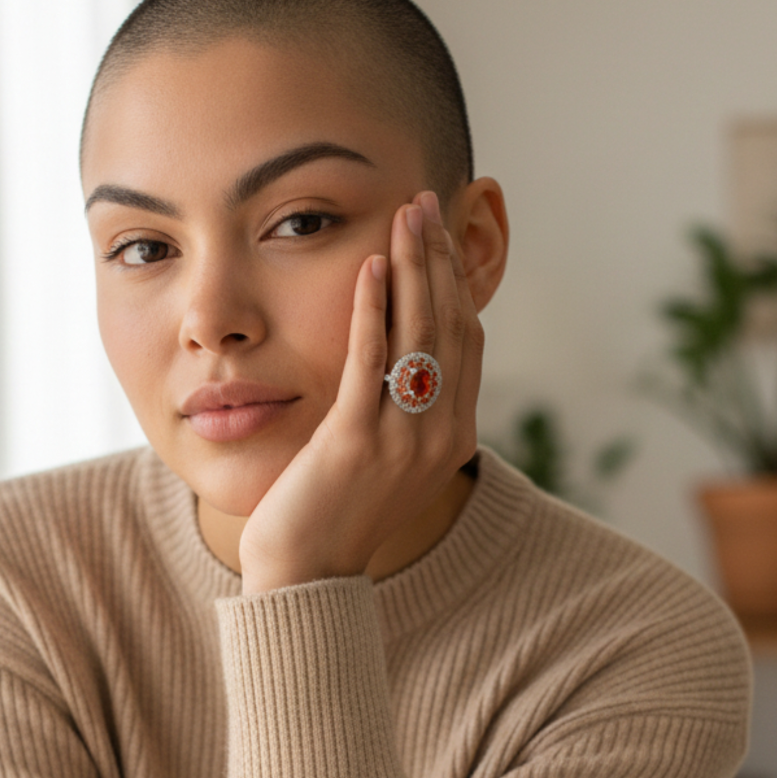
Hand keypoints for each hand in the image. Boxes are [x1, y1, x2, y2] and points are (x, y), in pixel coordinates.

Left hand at [238, 190, 485, 594]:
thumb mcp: (390, 464)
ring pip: (418, 334)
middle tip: (427, 203)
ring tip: (406, 216)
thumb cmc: (339, 515)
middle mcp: (440, 436)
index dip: (458, 282)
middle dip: (439, 258)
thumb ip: (409, 416)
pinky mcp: (356, 439)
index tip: (442, 236)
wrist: (308, 574)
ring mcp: (402, 439)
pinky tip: (372, 266)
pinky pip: (370, 359)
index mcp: (454, 438)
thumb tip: (409, 365)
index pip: (468, 341)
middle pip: (449, 326)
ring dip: (413, 267)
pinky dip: (375, 307)